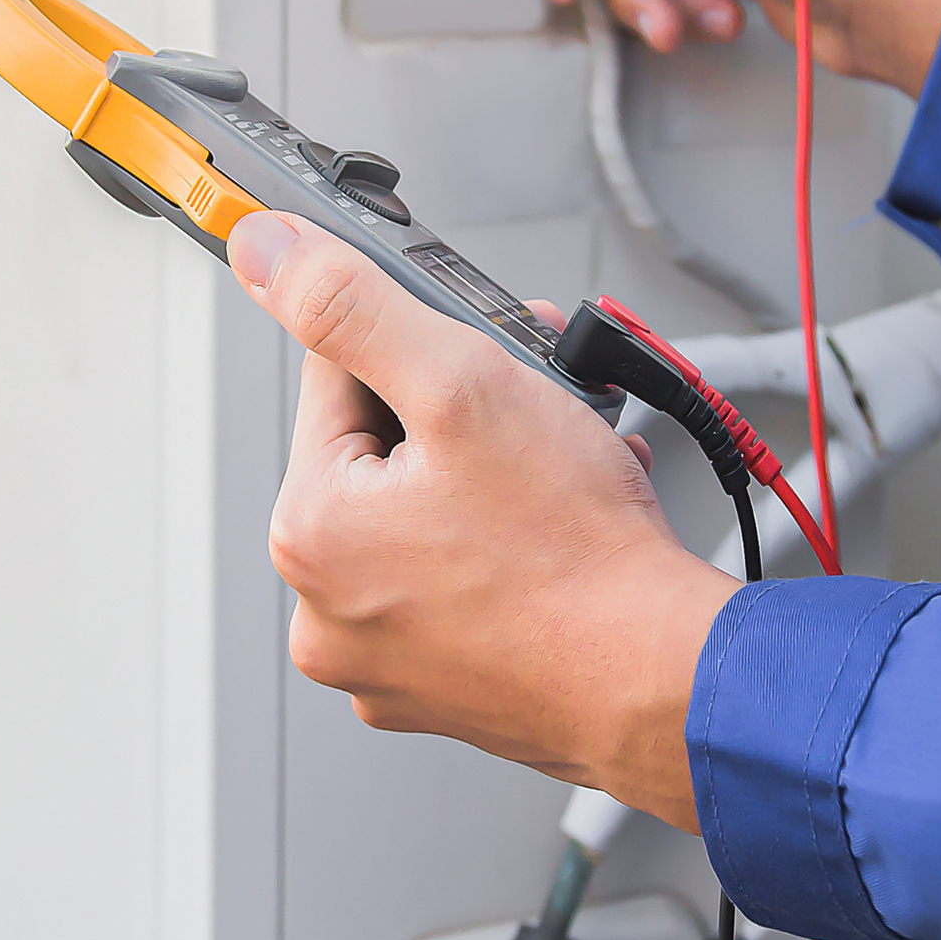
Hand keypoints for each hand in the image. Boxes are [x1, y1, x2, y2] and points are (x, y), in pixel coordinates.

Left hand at [228, 208, 737, 829]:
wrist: (675, 683)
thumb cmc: (580, 555)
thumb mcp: (460, 383)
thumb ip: (351, 306)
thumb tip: (265, 251)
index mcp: (308, 533)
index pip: (336, 380)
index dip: (419, 350)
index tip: (480, 356)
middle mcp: (327, 608)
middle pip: (382, 450)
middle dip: (463, 411)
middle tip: (536, 408)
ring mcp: (386, 659)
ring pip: (427, 513)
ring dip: (493, 471)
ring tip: (561, 469)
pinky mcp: (445, 688)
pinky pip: (459, 581)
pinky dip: (505, 544)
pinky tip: (560, 528)